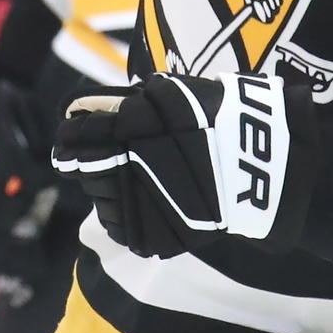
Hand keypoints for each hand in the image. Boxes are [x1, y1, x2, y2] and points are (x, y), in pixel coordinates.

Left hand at [52, 73, 309, 258]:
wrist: (262, 166)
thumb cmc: (220, 119)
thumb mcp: (172, 94)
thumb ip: (129, 104)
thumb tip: (89, 110)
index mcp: (125, 131)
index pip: (77, 136)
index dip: (71, 135)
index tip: (69, 137)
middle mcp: (125, 169)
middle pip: (86, 169)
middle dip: (90, 162)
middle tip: (102, 159)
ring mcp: (137, 207)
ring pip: (100, 200)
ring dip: (108, 188)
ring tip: (133, 180)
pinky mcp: (151, 237)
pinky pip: (121, 228)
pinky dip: (124, 215)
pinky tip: (143, 202)